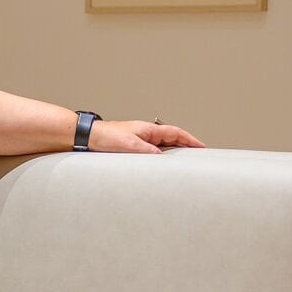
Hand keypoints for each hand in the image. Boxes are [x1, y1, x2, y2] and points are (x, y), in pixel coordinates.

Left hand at [89, 120, 206, 153]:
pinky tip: (160, 162)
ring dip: (173, 150)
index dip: (190, 139)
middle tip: (196, 155)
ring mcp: (140, 138)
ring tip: (182, 160)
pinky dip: (161, 154)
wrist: (90, 137)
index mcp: (148, 129)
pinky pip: (152, 150)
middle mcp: (146, 132)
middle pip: (171, 138)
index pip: (175, 132)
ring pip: (162, 144)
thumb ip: (147, 151)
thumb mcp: (130, 145)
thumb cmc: (107, 137)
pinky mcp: (132, 145)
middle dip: (185, 145)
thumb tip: (162, 157)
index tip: (201, 146)